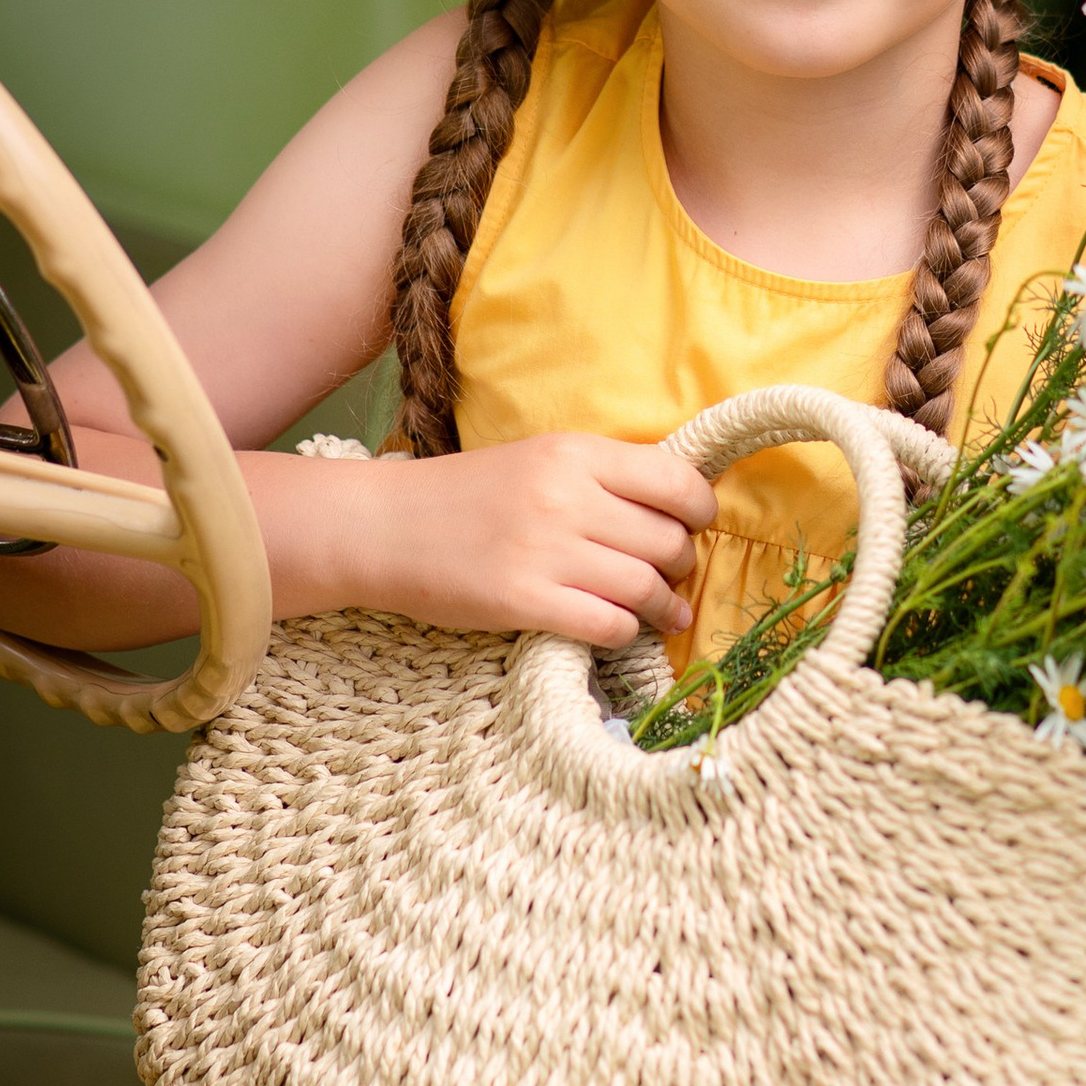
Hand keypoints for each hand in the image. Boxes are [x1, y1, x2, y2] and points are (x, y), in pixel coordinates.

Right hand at [321, 432, 716, 648]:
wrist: (385, 526)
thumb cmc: (465, 495)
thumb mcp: (537, 459)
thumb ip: (600, 476)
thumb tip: (673, 509)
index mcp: (573, 453)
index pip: (675, 480)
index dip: (700, 509)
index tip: (696, 526)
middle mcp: (567, 497)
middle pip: (667, 540)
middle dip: (682, 564)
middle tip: (674, 575)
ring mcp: (545, 551)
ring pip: (645, 586)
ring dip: (663, 606)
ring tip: (665, 613)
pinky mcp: (523, 601)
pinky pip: (607, 624)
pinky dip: (624, 632)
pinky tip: (618, 629)